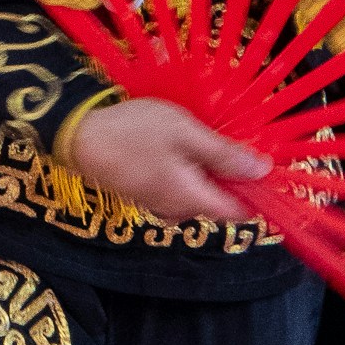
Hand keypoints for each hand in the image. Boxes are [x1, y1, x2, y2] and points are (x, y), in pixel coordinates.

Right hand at [64, 98, 269, 223]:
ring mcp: (155, 203)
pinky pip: (175, 188)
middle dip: (230, 178)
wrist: (78, 136)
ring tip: (200, 138)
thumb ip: (224, 154)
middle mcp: (175, 209)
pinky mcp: (140, 193)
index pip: (238, 212)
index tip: (266, 170)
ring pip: (195, 194)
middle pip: (216, 203)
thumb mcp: (186, 133)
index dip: (257, 195)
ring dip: (205, 172)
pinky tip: (176, 146)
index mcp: (191, 198)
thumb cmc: (135, 131)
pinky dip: (185, 171)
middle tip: (229, 141)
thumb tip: (262, 172)